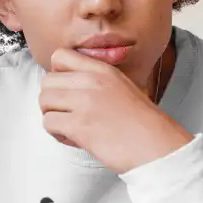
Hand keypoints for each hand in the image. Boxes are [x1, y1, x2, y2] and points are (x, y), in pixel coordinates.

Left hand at [39, 48, 192, 173]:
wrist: (158, 146)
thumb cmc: (145, 125)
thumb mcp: (123, 88)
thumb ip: (98, 82)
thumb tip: (72, 86)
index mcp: (102, 70)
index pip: (60, 56)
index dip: (57, 74)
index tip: (66, 90)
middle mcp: (91, 81)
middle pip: (47, 81)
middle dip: (52, 100)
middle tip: (67, 113)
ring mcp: (84, 102)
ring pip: (44, 101)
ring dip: (53, 116)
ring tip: (70, 127)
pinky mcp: (79, 125)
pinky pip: (48, 123)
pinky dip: (57, 133)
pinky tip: (74, 138)